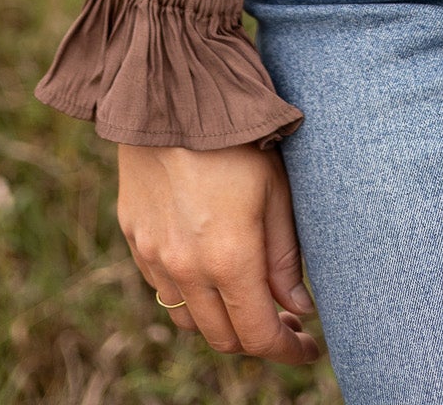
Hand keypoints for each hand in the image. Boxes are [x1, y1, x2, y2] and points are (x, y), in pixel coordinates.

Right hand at [118, 140, 320, 367]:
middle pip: (224, 338)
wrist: (172, 93)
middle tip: (286, 317)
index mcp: (230, 258)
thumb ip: (285, 257)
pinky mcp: (133, 238)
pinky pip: (163, 288)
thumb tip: (298, 308)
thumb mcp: (276, 189)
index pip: (259, 336)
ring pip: (190, 321)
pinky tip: (210, 267)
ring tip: (247, 294)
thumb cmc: (236, 136)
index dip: (288, 350)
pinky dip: (190, 294)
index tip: (309, 346)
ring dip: (221, 320)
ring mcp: (154, 255)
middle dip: (258, 337)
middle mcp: (186, 268)